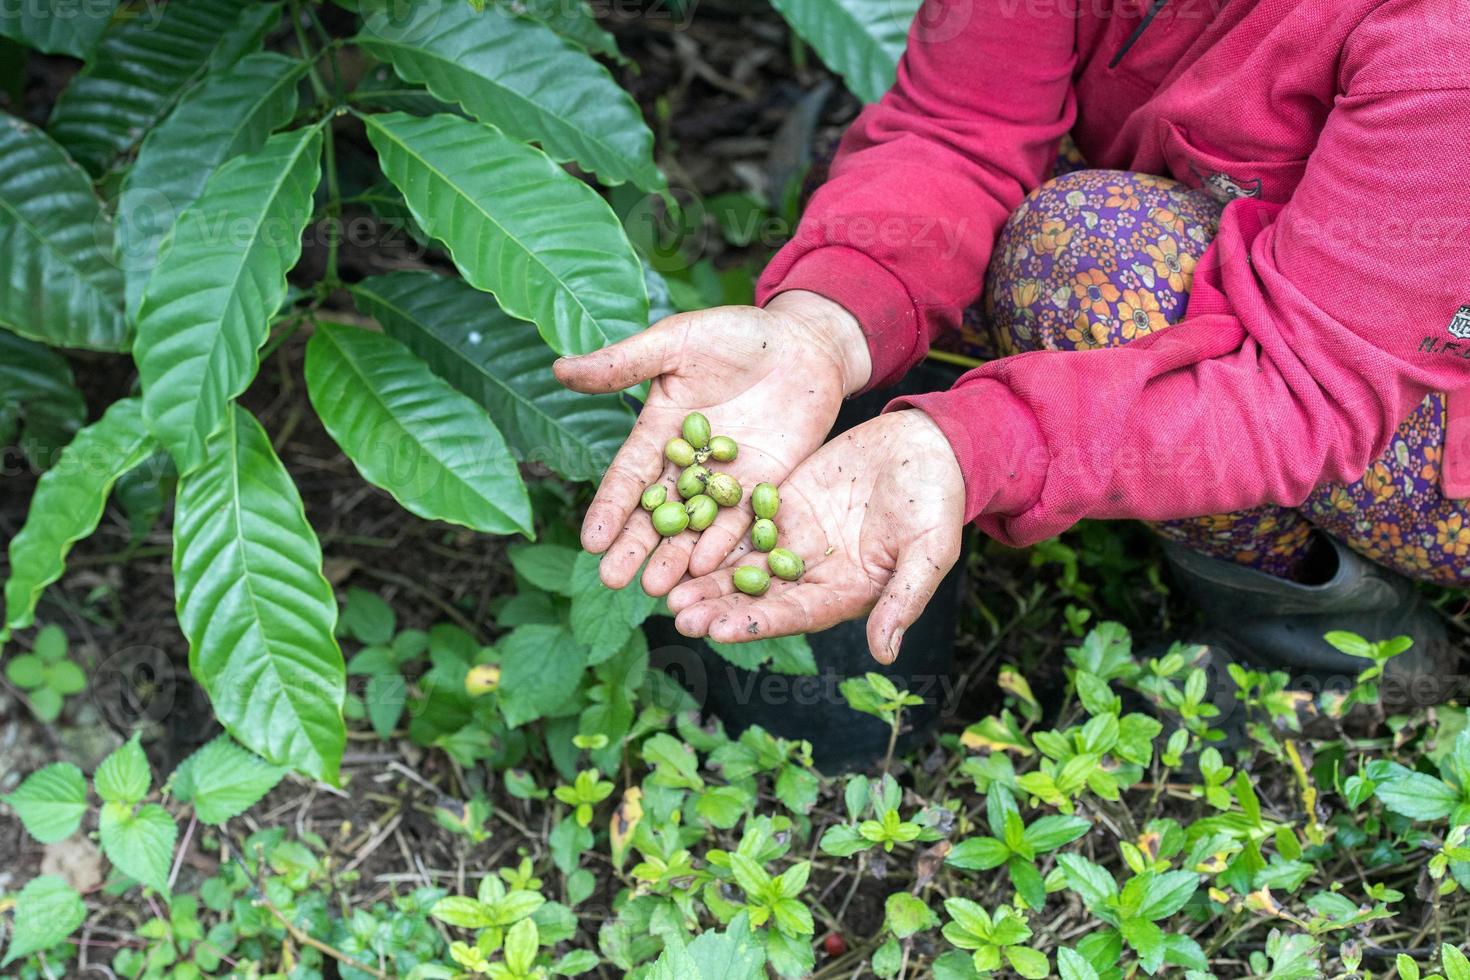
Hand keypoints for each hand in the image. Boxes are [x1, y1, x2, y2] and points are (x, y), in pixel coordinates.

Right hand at [553, 292, 870, 595]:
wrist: (805, 342)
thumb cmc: (737, 333)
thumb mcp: (676, 341)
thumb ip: (624, 363)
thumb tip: (559, 369)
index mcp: (659, 432)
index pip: (628, 478)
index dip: (610, 509)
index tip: (590, 540)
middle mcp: (688, 465)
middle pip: (655, 513)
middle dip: (633, 547)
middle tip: (611, 581)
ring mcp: (726, 480)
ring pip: (695, 527)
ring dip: (675, 559)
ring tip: (654, 590)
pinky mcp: (764, 487)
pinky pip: (741, 522)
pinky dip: (723, 545)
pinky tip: (707, 570)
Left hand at [666, 410, 965, 663]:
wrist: (930, 445)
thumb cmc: (938, 500)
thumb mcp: (930, 550)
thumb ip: (904, 599)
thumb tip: (884, 654)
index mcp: (846, 591)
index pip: (795, 613)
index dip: (757, 622)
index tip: (720, 630)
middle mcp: (813, 573)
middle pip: (758, 595)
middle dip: (718, 606)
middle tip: (678, 614)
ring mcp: (795, 539)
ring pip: (741, 563)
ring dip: (705, 577)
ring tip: (666, 587)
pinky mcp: (783, 504)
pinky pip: (742, 521)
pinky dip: (712, 532)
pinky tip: (679, 537)